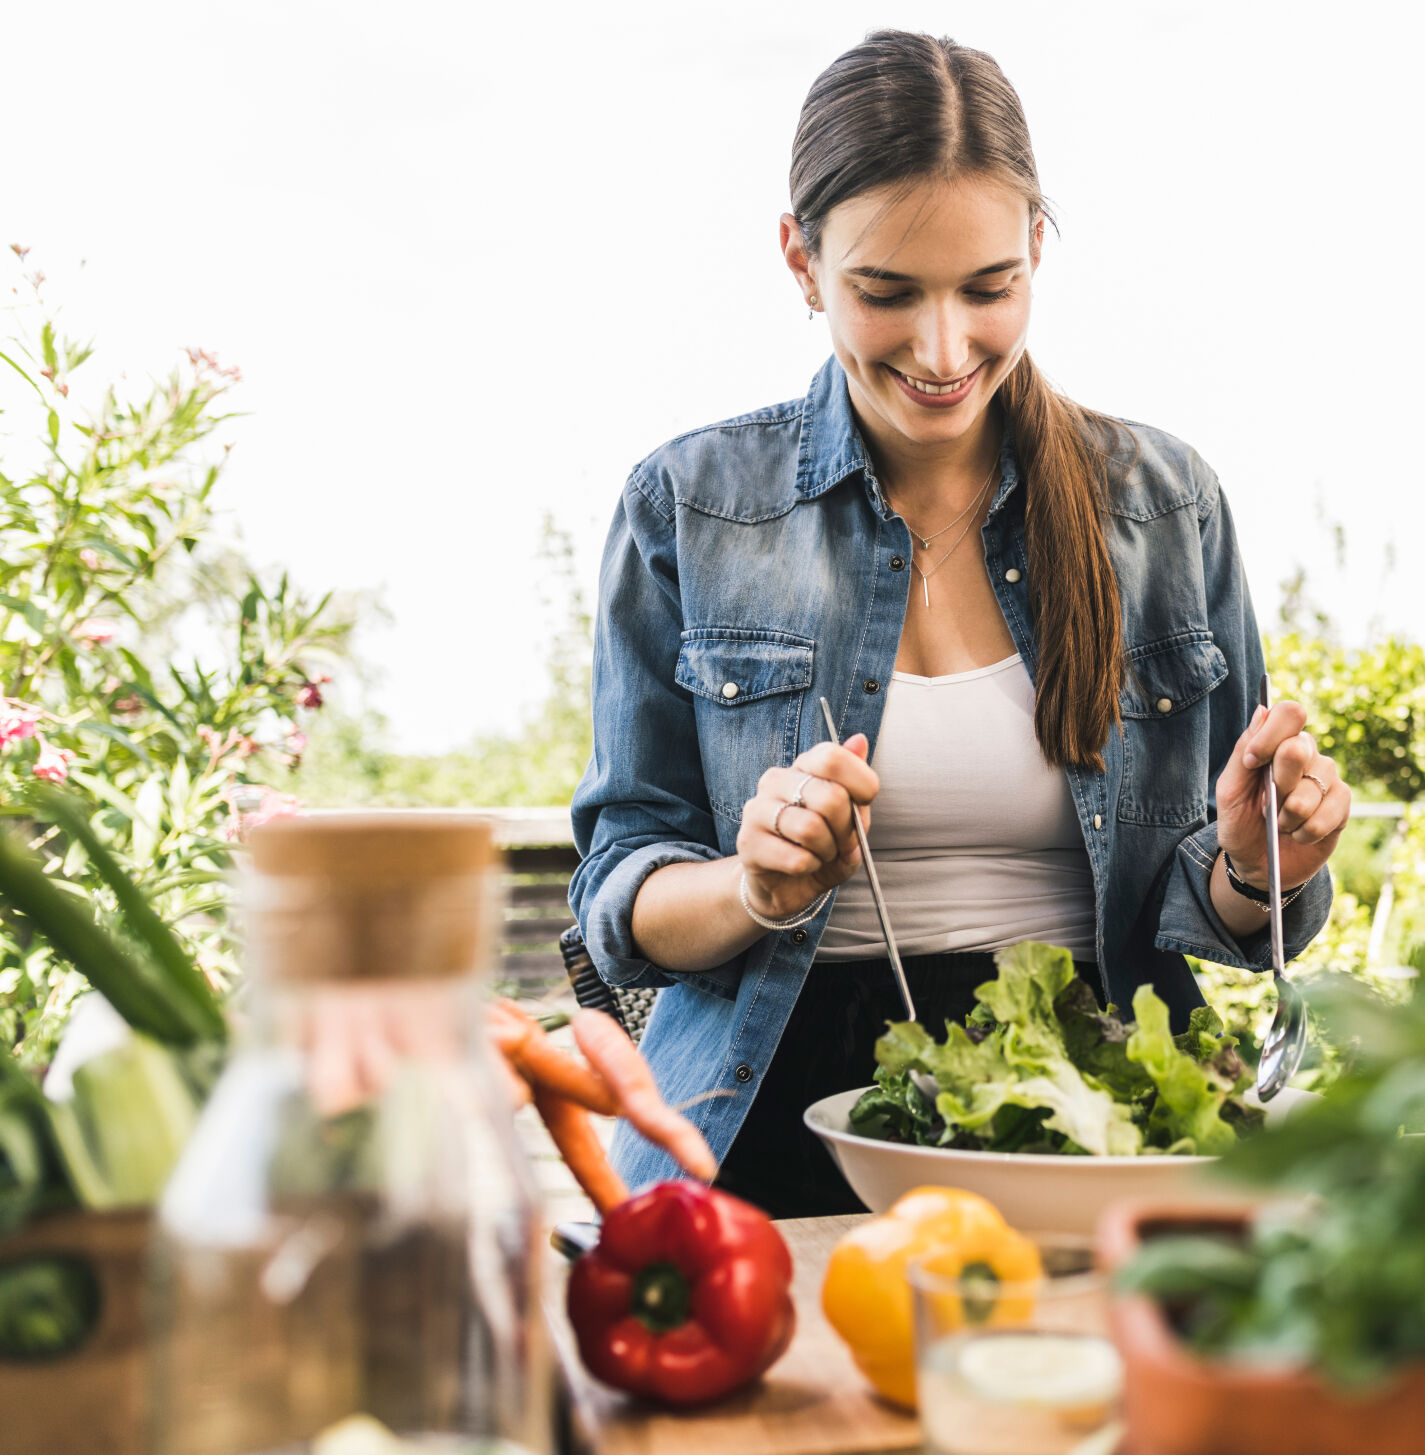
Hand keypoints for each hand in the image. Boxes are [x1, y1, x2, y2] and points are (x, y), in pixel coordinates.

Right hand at [735, 734, 878, 920]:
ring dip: (827, 851)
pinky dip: (810, 868)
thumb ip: (857, 784)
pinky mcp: (748, 842)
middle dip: (847, 830)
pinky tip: (802, 866)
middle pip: (829, 797)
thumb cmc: (822, 845)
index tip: (864, 803)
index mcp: (803, 766)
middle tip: (842, 842)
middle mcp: (776, 780)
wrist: (787, 883)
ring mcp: (758, 810)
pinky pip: (797, 858)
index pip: (832, 757)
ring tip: (820, 854)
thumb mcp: (850, 817)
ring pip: (811, 829)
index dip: (861, 784)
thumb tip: (859, 740)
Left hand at [1214, 699, 1351, 890]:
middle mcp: (1307, 755)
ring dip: (1288, 814)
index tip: (1252, 761)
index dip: (1270, 736)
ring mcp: (1327, 778)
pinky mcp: (1342, 805)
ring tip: (1279, 824)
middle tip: (1266, 804)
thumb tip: (1262, 710)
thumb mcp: (1230, 789)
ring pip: (1312, 787)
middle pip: (1299, 748)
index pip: (1289, 714)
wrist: (1257, 864)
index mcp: (1276, 743)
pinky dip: (1306, 830)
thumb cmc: (1241, 822)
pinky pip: (1329, 812)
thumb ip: (1243, 751)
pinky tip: (1298, 835)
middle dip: (1276, 783)